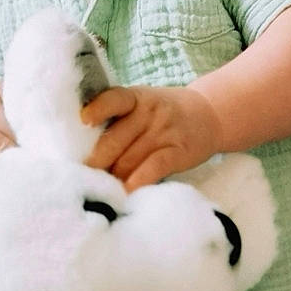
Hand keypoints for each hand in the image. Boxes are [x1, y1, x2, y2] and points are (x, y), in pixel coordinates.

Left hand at [81, 84, 222, 189]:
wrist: (209, 115)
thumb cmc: (164, 113)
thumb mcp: (142, 105)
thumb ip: (116, 120)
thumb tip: (83, 150)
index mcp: (135, 98)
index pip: (114, 99)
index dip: (98, 109)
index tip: (84, 120)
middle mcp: (148, 113)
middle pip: (114, 140)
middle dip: (95, 163)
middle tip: (81, 178)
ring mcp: (164, 132)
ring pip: (129, 159)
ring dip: (112, 178)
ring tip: (99, 190)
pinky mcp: (179, 152)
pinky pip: (154, 167)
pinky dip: (138, 181)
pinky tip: (127, 192)